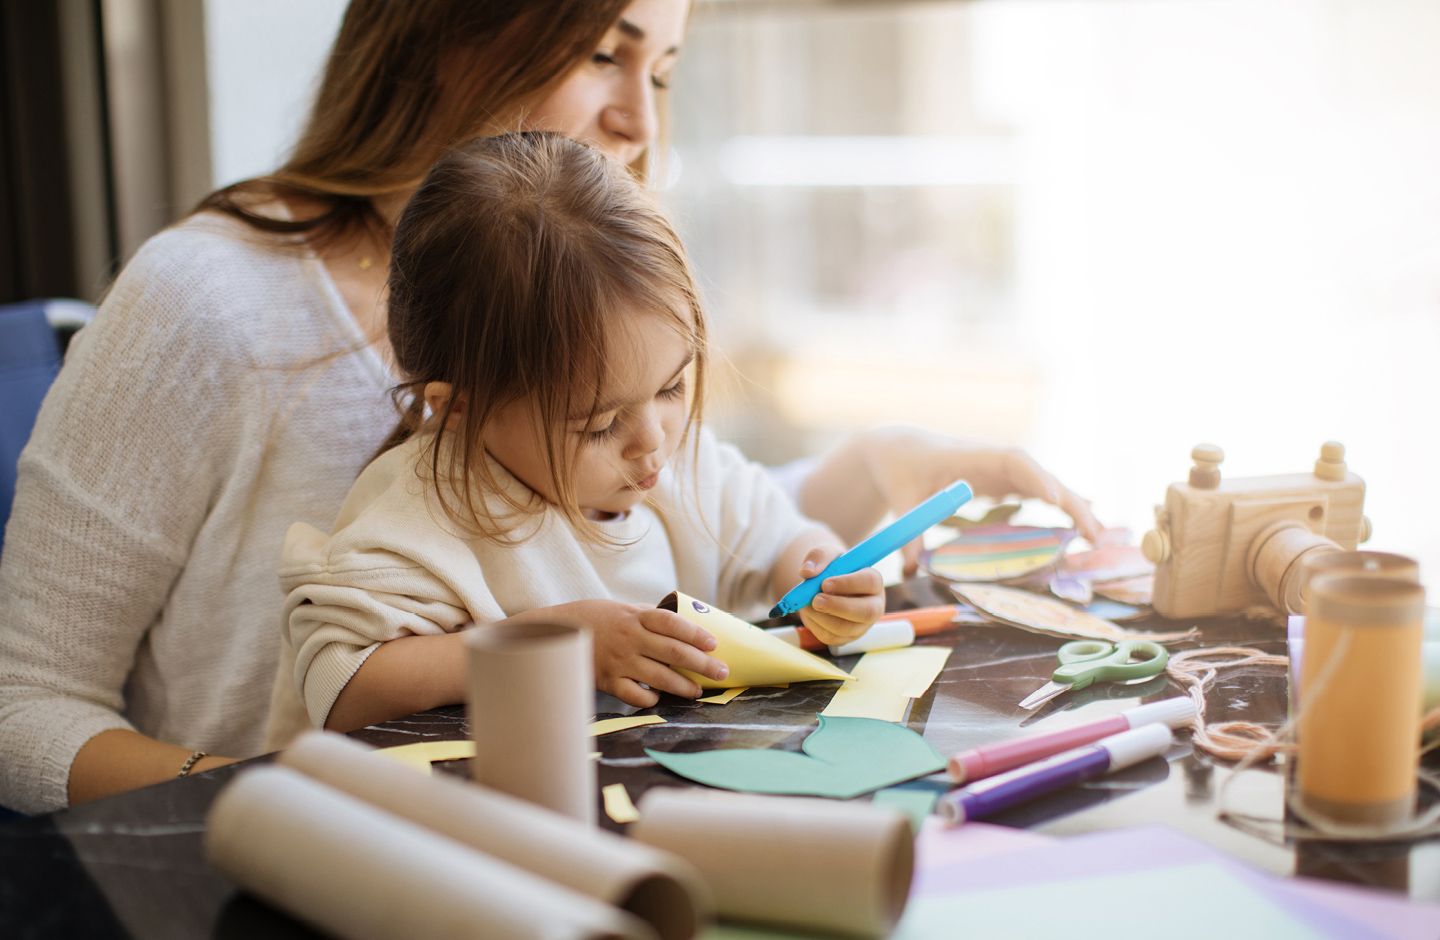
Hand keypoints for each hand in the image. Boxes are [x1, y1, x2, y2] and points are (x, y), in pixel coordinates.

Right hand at [564, 600, 729, 707]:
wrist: (557, 633)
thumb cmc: (596, 618)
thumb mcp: (624, 609)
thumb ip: (650, 617)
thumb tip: (686, 624)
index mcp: (635, 617)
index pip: (672, 623)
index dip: (696, 633)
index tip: (714, 643)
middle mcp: (630, 638)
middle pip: (674, 652)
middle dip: (702, 664)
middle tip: (722, 672)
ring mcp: (619, 661)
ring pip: (660, 677)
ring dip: (683, 686)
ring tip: (698, 690)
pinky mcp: (608, 681)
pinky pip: (635, 695)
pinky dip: (651, 698)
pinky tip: (660, 698)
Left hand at [794, 548, 884, 646]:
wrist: (824, 586)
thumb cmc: (832, 569)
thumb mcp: (827, 555)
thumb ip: (818, 557)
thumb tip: (807, 571)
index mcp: (873, 581)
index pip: (870, 582)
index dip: (848, 583)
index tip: (825, 583)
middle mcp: (874, 605)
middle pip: (866, 612)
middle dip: (838, 607)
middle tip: (816, 600)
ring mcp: (862, 624)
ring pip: (846, 628)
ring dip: (821, 618)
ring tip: (806, 605)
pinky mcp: (847, 637)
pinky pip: (831, 638)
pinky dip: (815, 626)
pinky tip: (809, 614)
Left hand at [858, 425, 1102, 575]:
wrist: (903, 450)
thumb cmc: (904, 470)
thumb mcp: (904, 500)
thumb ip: (910, 532)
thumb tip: (910, 569)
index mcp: (974, 457)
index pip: (1013, 461)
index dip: (1036, 478)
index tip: (1053, 499)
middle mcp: (996, 462)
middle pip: (1041, 476)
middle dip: (1069, 501)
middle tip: (1093, 533)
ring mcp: (1004, 472)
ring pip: (1047, 485)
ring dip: (1074, 507)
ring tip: (1098, 537)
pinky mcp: (1005, 483)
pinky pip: (1040, 494)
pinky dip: (1062, 509)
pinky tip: (1083, 530)